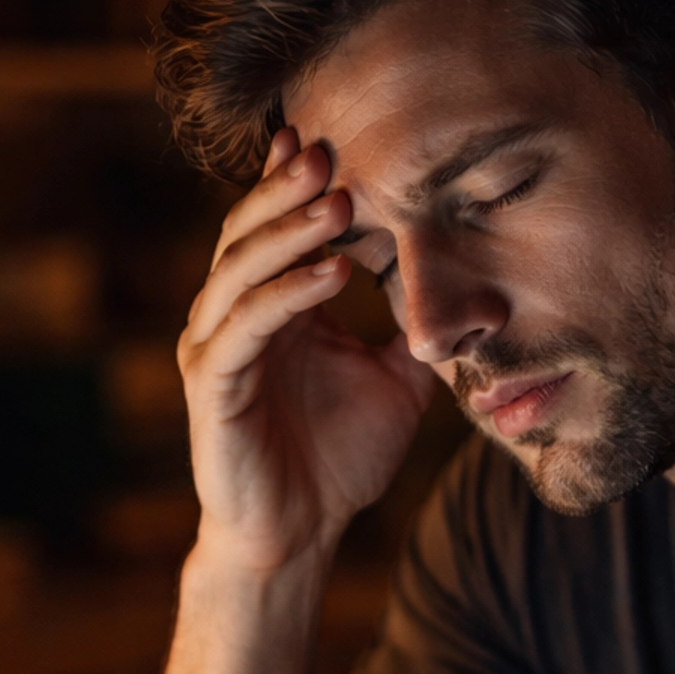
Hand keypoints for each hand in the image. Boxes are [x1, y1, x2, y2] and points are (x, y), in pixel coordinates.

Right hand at [178, 126, 436, 573]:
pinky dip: (286, 294)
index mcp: (270, 309)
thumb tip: (462, 291)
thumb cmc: (338, 463)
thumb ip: (413, 333)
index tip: (335, 137)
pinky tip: (330, 271)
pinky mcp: (211, 387)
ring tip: (338, 201)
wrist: (299, 536)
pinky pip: (246, 327)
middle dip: (287, 189)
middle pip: (248, 231)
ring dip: (288, 232)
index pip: (274, 227)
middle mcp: (233, 318)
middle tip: (331, 151)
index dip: (295, 183)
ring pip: (240, 269)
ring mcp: (216, 349)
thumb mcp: (395, 385)